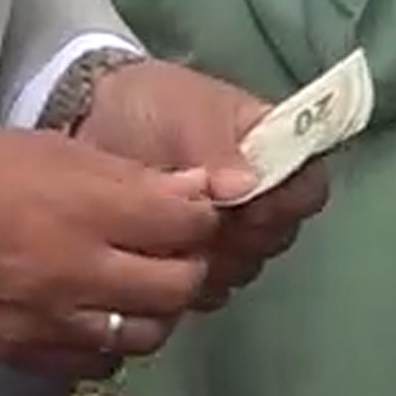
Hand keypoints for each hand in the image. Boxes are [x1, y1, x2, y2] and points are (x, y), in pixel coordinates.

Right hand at [0, 128, 220, 377]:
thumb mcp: (53, 149)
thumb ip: (127, 177)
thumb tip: (198, 191)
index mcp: (89, 208)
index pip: (190, 225)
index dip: (202, 216)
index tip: (191, 210)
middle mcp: (80, 270)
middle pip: (180, 287)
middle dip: (189, 266)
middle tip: (172, 251)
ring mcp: (55, 320)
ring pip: (148, 335)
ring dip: (157, 311)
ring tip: (139, 287)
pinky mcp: (28, 353)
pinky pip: (100, 364)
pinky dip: (112, 344)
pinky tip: (98, 316)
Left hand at [77, 58, 327, 303]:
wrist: (87, 122)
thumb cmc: (149, 105)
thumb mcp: (186, 111)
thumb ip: (217, 147)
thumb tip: (246, 187)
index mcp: (272, 151)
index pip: (307, 187)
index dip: (288, 203)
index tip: (251, 206)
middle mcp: (257, 198)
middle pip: (277, 236)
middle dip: (245, 235)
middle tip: (207, 221)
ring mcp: (224, 234)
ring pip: (243, 267)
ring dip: (216, 260)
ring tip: (175, 235)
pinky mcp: (190, 261)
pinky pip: (205, 290)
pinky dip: (187, 281)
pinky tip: (158, 257)